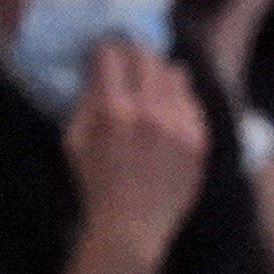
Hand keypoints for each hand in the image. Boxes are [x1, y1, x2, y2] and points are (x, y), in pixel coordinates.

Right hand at [70, 34, 215, 263]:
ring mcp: (180, 126)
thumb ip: (85, 99)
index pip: (112, 55)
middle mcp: (150, 112)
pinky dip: (178, 95)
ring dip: (158, 70)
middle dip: (133, 50)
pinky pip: (192, 100)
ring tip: (149, 79)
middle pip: (146, 56)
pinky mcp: (200, 139)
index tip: (103, 50)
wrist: (132, 225)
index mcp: (113, 111)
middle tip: (127, 55)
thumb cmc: (95, 182)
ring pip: (174, 73)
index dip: (104, 48)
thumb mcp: (74, 139)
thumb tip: (97, 66)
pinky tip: (167, 103)